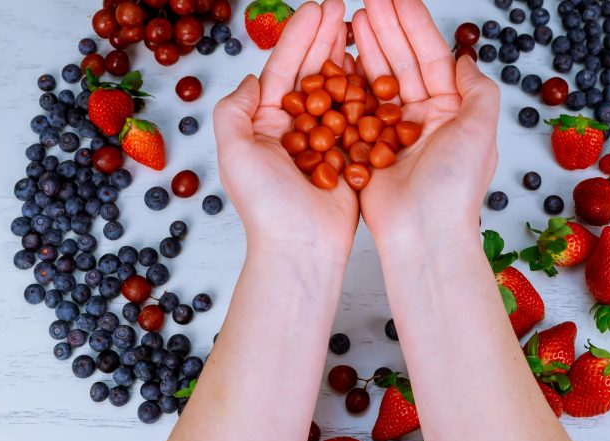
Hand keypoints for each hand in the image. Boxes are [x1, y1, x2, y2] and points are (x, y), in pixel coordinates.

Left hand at [213, 0, 357, 260]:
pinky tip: (375, 68)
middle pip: (311, 73)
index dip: (299, 38)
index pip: (283, 70)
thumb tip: (249, 79)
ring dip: (347, 57)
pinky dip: (366, 92)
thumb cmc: (265, 207)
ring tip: (359, 28)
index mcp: (265, 124)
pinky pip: (359, 118)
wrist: (301, 248)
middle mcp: (294, 129)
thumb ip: (234, 112)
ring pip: (338, 91)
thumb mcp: (235, 153)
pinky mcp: (349, 156)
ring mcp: (324, 141)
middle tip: (342, 7)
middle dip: (325, 39)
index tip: (317, 9)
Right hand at [352, 0, 500, 249]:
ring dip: (368, 49)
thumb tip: (467, 59)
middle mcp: (423, 119)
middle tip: (368, 1)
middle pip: (402, 64)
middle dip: (386, 30)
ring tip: (354, 19)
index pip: (431, 58)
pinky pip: (358, 109)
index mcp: (451, 111)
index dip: (413, 26)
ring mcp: (393, 133)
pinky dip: (349, 83)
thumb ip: (478, 90)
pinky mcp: (367, 149)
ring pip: (378, 82)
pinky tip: (341, 58)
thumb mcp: (480, 130)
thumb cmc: (454, 186)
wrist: (423, 233)